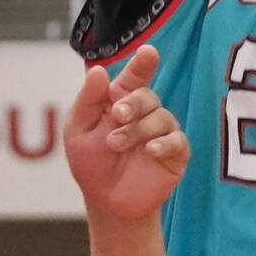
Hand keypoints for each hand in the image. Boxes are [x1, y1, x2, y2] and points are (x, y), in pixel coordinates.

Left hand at [63, 46, 189, 219]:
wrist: (107, 202)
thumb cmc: (91, 163)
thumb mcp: (78, 131)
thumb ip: (88, 101)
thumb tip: (97, 70)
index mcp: (121, 100)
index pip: (136, 75)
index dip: (143, 62)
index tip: (149, 53)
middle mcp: (145, 112)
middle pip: (147, 95)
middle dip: (133, 103)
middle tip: (117, 116)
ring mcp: (162, 131)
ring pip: (161, 117)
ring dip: (138, 129)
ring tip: (116, 144)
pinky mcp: (175, 153)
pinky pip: (177, 141)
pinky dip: (165, 143)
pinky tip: (150, 150)